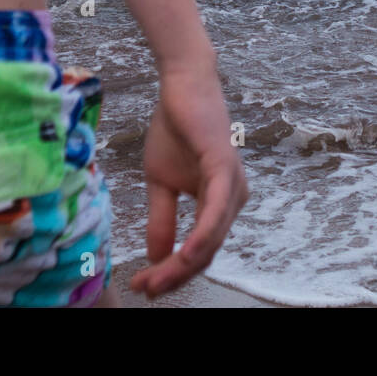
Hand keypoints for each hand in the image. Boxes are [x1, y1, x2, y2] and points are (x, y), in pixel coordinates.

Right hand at [130, 65, 247, 298]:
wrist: (181, 85)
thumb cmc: (176, 129)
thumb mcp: (161, 182)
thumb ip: (162, 219)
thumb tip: (156, 258)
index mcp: (220, 203)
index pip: (201, 250)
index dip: (173, 272)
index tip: (143, 285)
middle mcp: (233, 198)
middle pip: (207, 252)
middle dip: (175, 276)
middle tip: (145, 290)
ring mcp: (232, 184)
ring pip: (212, 239)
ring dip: (183, 264)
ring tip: (154, 280)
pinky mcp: (225, 167)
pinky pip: (216, 212)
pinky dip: (202, 236)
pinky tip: (186, 255)